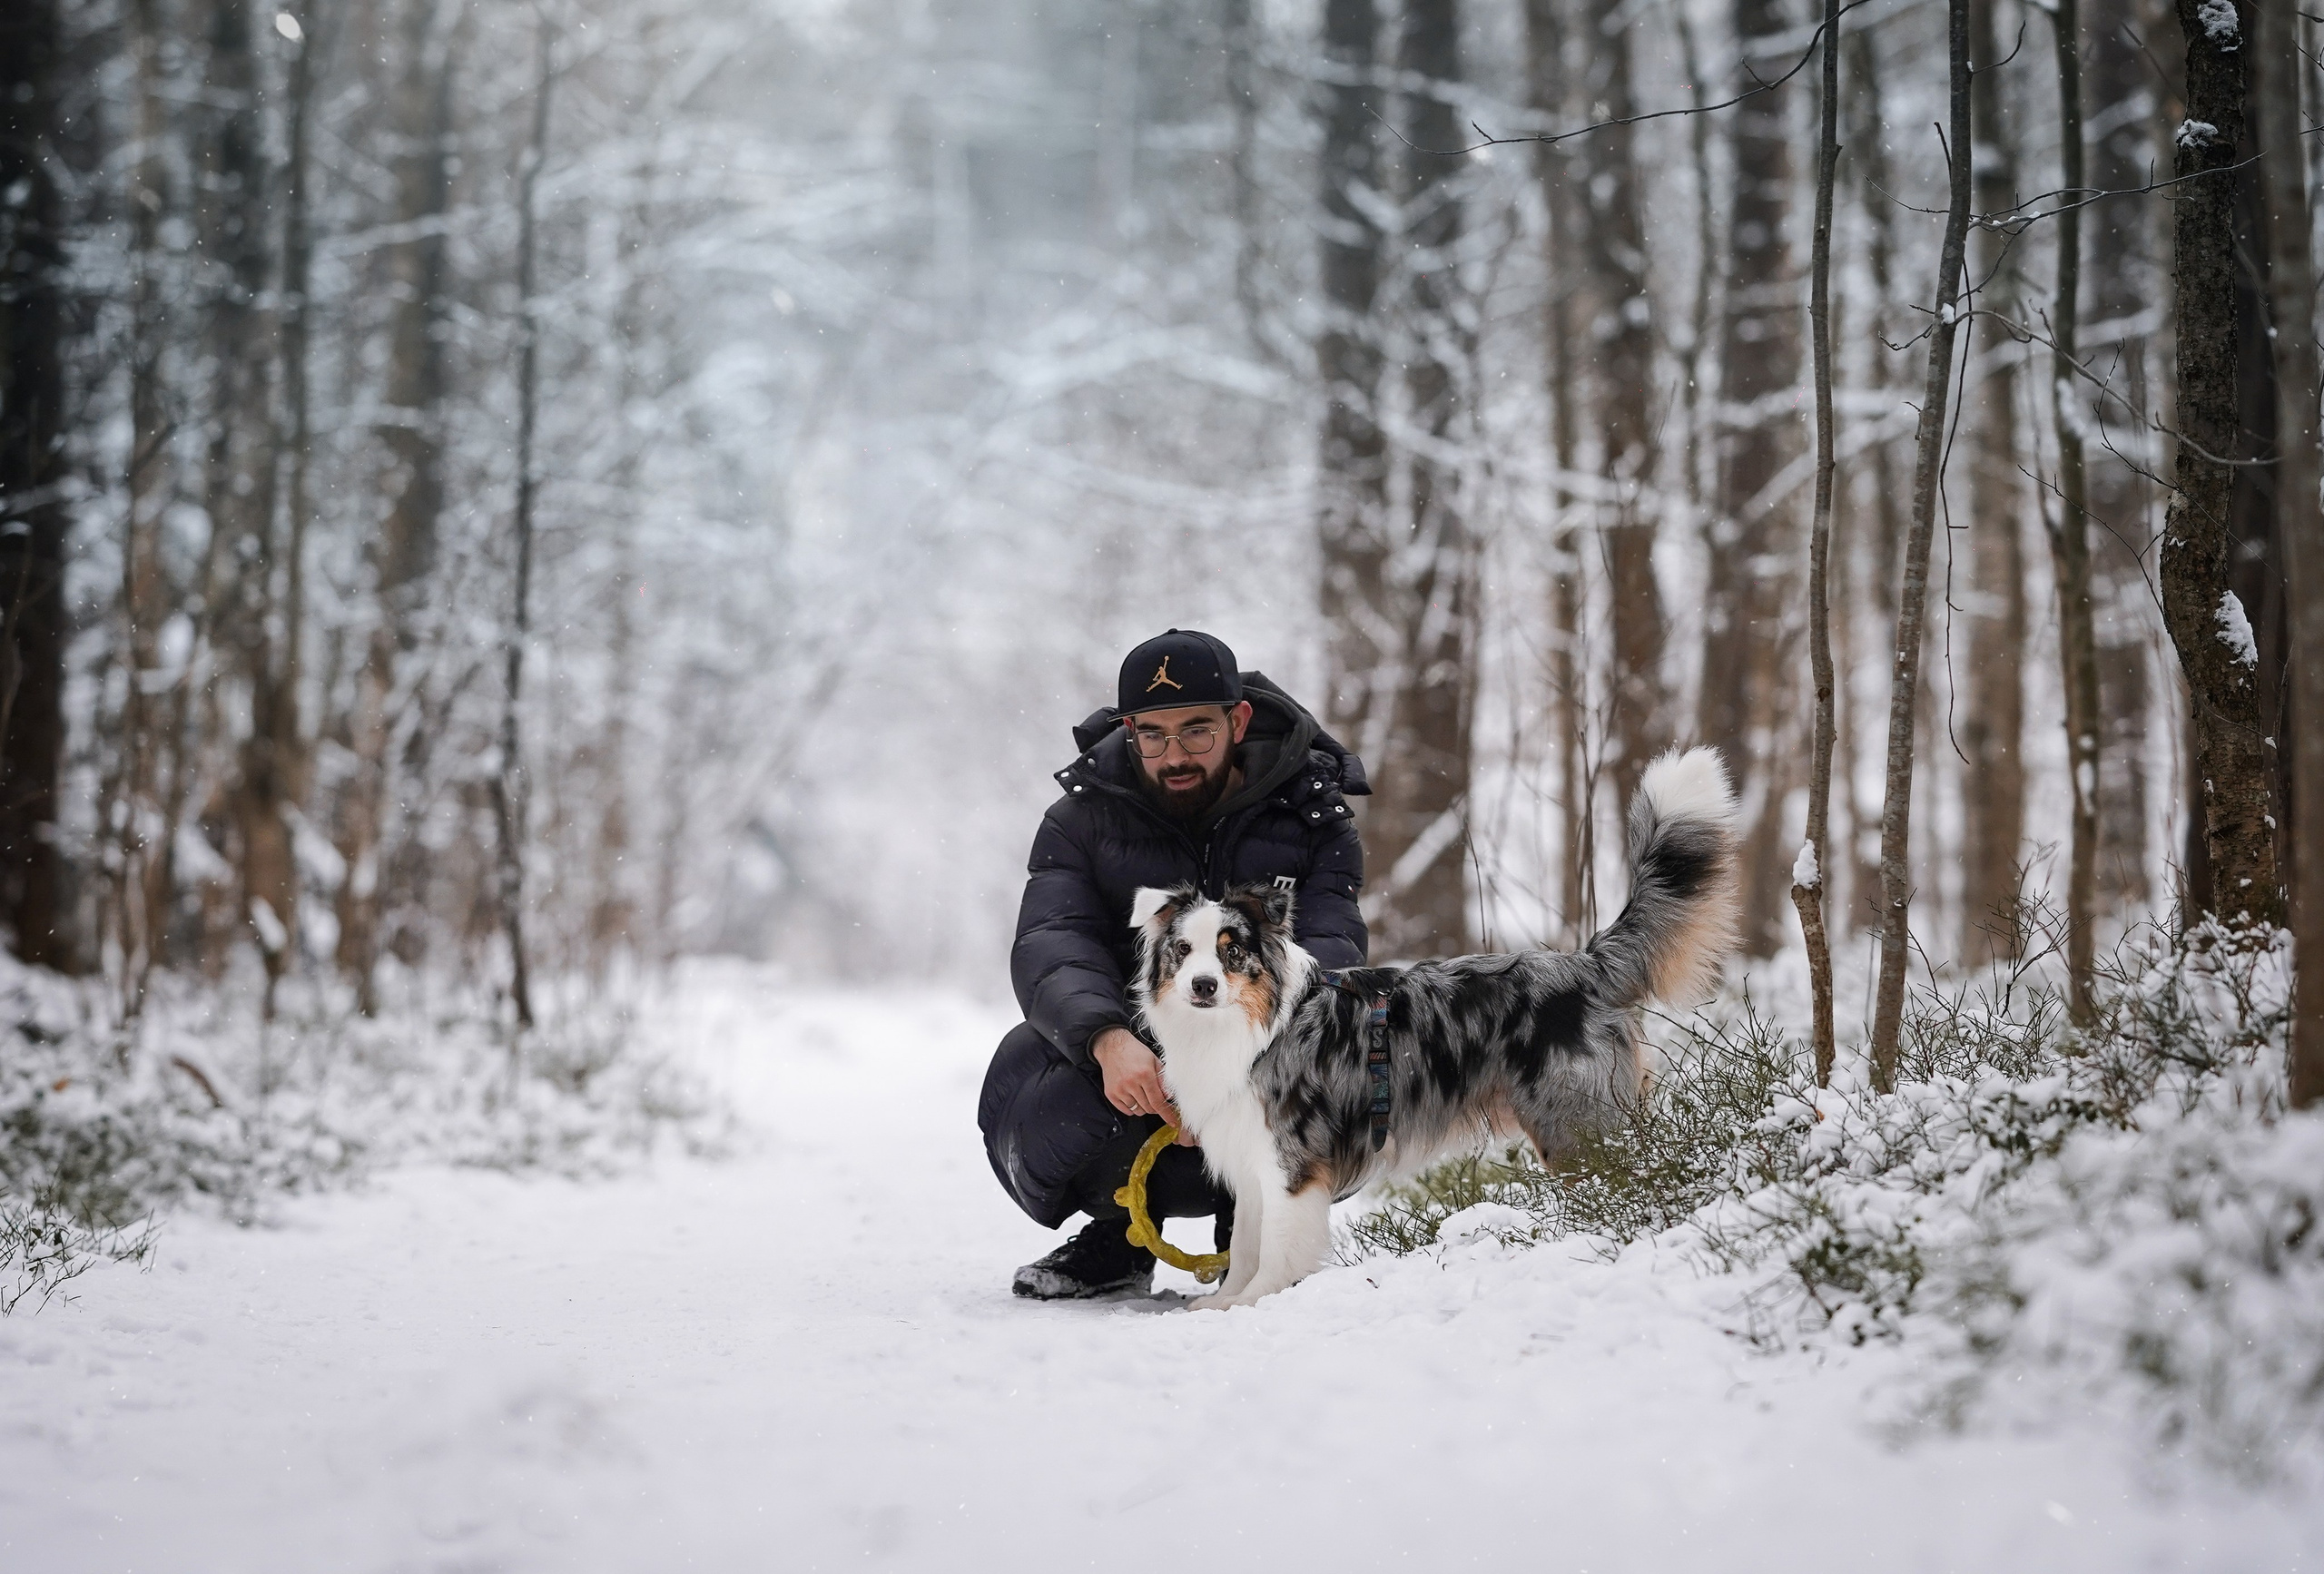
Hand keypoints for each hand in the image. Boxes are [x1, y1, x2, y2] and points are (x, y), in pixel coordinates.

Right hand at [1090, 1027, 1195, 1143]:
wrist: (1112, 1046)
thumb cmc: (1135, 1052)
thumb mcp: (1154, 1061)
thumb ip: (1163, 1080)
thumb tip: (1169, 1097)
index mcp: (1145, 1074)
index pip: (1158, 1101)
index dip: (1167, 1114)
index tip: (1173, 1122)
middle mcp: (1131, 1083)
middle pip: (1148, 1108)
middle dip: (1155, 1107)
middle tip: (1155, 1098)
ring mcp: (1119, 1089)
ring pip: (1138, 1111)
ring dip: (1143, 1107)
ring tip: (1142, 1093)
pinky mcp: (1111, 1094)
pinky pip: (1126, 1110)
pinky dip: (1132, 1107)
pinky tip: (1133, 1095)